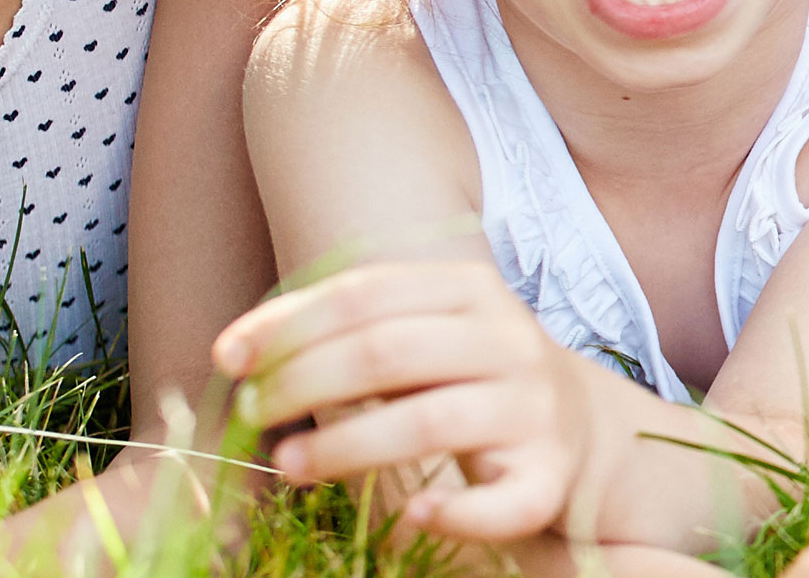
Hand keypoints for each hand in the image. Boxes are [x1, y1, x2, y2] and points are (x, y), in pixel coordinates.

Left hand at [212, 259, 604, 543]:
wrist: (580, 426)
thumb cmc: (468, 377)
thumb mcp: (421, 332)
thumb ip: (347, 330)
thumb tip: (238, 352)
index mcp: (470, 291)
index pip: (364, 293)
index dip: (288, 324)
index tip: (228, 357)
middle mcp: (507, 341)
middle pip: (386, 352)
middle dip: (302, 382)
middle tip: (252, 415)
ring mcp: (532, 409)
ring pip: (430, 421)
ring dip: (346, 447)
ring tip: (288, 467)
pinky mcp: (548, 477)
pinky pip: (502, 504)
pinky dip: (456, 514)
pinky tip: (411, 517)